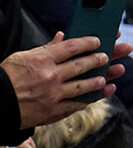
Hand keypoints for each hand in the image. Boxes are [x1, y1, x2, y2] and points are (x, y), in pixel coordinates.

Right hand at [0, 33, 126, 126]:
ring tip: (104, 78)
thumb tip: (62, 36)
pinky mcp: (54, 110)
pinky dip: (86, 101)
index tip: (97, 41)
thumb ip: (46, 48)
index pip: (72, 47)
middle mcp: (51, 76)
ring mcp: (54, 94)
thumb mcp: (23, 57)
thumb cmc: (7, 78)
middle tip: (106, 57)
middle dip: (97, 60)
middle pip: (81, 65)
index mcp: (42, 59)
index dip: (88, 43)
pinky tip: (93, 97)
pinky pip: (75, 105)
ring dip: (97, 82)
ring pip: (83, 86)